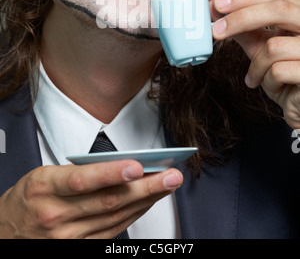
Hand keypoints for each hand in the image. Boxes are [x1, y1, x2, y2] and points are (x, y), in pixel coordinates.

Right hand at [0, 160, 182, 238]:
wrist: (6, 233)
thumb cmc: (27, 199)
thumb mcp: (42, 175)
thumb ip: (77, 172)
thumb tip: (119, 166)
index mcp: (45, 188)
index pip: (83, 180)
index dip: (112, 174)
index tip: (138, 165)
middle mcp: (56, 215)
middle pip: (108, 201)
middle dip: (144, 188)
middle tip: (170, 175)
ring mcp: (68, 238)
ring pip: (115, 217)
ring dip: (145, 201)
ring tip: (166, 185)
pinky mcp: (78, 249)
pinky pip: (112, 232)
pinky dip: (132, 215)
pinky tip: (147, 202)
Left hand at [212, 0, 299, 130]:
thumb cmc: (285, 75)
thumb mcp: (262, 47)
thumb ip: (245, 28)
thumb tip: (216, 11)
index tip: (218, 4)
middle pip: (279, 8)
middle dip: (241, 18)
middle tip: (216, 30)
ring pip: (274, 46)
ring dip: (256, 65)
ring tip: (254, 76)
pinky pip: (278, 71)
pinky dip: (265, 80)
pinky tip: (271, 86)